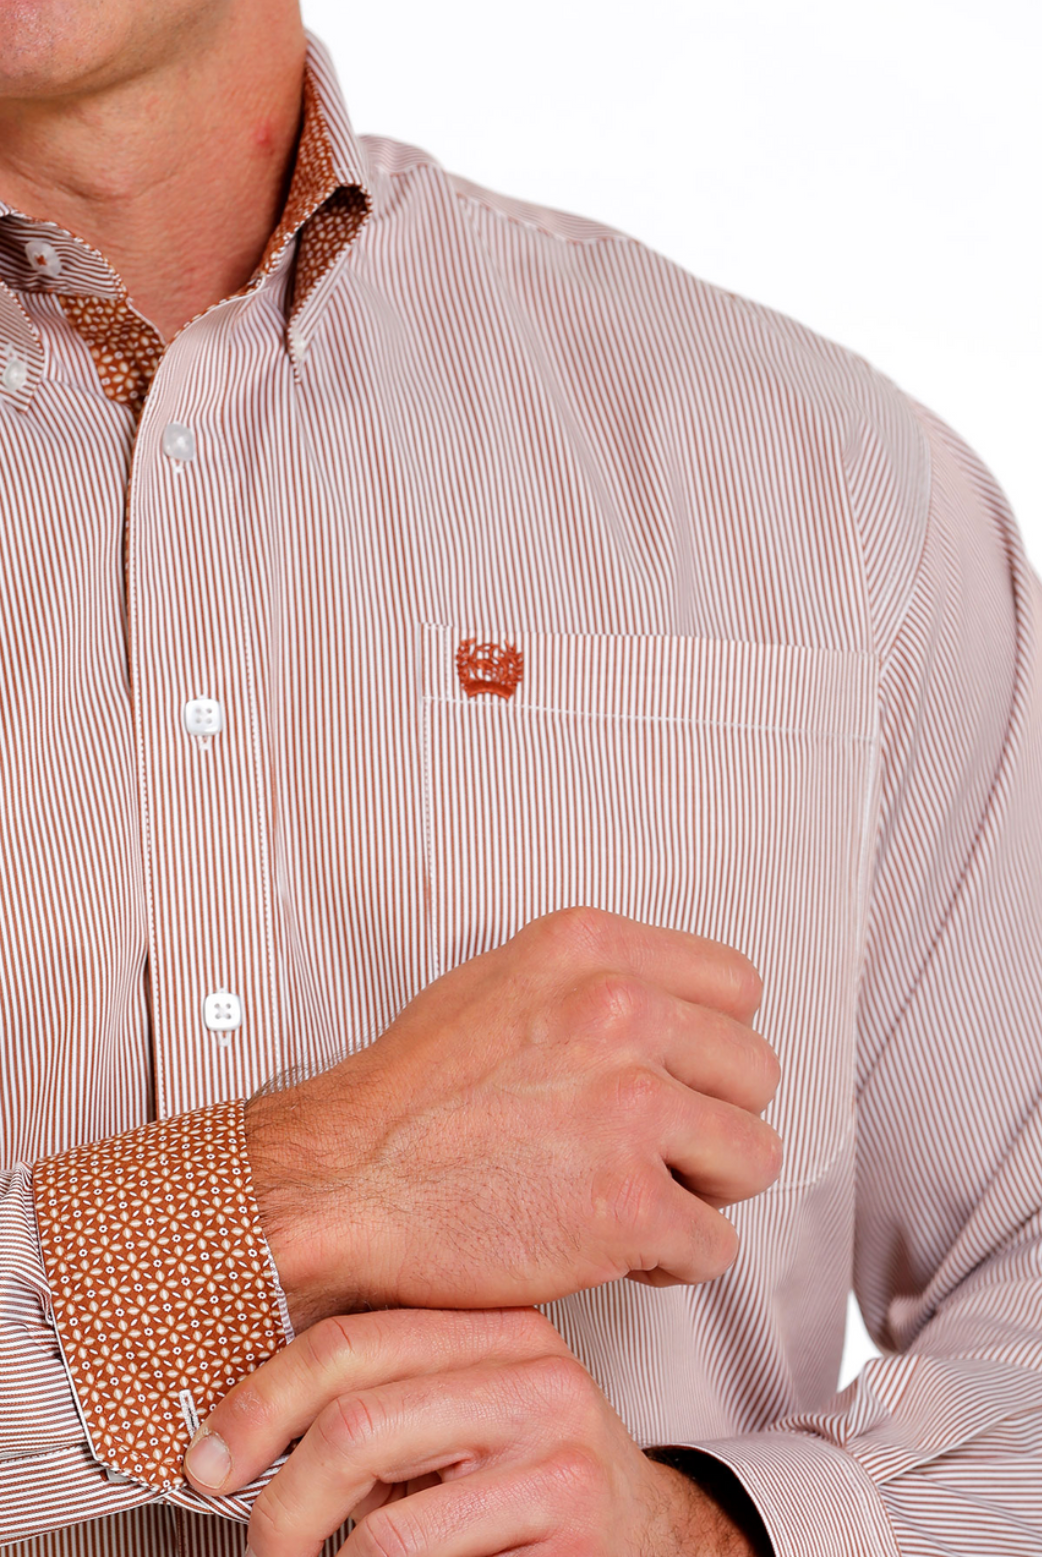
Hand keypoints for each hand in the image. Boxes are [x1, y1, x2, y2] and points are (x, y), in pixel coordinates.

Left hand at [184, 1307, 764, 1556]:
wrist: (650, 1536)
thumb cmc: (533, 1476)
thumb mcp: (466, 1407)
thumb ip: (387, 1392)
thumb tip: (239, 1434)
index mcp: (500, 1324)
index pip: (349, 1342)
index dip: (257, 1405)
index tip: (205, 1464)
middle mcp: (538, 1378)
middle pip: (355, 1424)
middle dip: (280, 1506)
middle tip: (259, 1550)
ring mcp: (561, 1462)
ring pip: (386, 1531)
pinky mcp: (574, 1544)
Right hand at [246, 907, 781, 1326]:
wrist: (340, 1185)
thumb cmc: (409, 1097)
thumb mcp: (501, 982)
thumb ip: (595, 981)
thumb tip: (673, 1007)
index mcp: (591, 949)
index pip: (737, 986)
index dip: (714, 1046)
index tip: (685, 1080)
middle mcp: (618, 1012)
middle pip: (756, 1072)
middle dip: (713, 1121)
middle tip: (658, 1151)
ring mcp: (628, 1108)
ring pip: (752, 1157)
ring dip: (704, 1192)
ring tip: (642, 1200)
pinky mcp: (626, 1205)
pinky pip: (715, 1245)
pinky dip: (674, 1262)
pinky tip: (620, 1251)